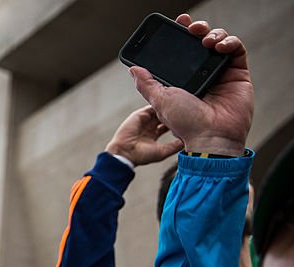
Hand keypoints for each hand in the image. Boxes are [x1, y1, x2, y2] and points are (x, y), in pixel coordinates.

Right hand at [105, 106, 183, 165]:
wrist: (125, 153)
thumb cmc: (140, 155)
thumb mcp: (162, 152)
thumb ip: (174, 146)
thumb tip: (187, 142)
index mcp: (153, 136)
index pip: (167, 126)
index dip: (176, 123)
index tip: (187, 121)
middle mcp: (149, 127)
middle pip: (164, 117)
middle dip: (173, 114)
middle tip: (185, 110)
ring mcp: (144, 120)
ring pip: (159, 111)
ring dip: (168, 109)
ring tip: (180, 105)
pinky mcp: (139, 115)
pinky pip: (151, 107)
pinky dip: (159, 105)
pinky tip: (169, 104)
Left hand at [130, 14, 251, 156]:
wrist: (210, 137)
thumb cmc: (185, 123)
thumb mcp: (160, 101)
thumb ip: (147, 84)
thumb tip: (133, 68)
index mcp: (183, 80)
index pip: (182, 52)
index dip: (180, 35)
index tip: (178, 23)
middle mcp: (202, 75)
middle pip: (201, 43)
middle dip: (197, 30)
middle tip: (191, 28)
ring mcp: (220, 74)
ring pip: (219, 42)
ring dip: (213, 34)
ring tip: (206, 40)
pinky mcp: (238, 74)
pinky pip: (236, 50)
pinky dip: (229, 42)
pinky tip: (220, 46)